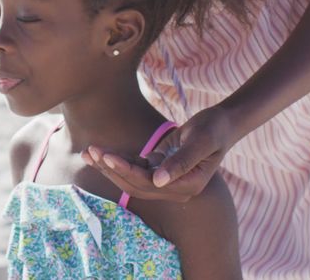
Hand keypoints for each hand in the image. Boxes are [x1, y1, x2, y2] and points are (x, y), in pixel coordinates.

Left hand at [82, 105, 237, 201]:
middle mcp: (174, 188)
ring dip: (108, 166)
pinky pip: (133, 167)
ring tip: (88, 152)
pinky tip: (98, 152)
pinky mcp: (157, 167)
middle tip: (91, 151)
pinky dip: (115, 159)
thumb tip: (158, 182)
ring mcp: (165, 179)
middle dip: (111, 169)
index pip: (149, 184)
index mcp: (187, 186)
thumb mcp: (200, 141)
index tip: (108, 157)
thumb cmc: (213, 129)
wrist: (220, 122)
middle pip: (135, 184)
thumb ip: (182, 161)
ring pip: (131, 178)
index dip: (127, 171)